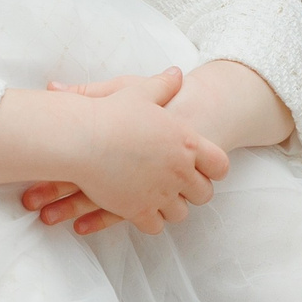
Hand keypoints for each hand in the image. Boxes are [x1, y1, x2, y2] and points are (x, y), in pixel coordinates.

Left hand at [22, 69, 167, 234]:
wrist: (209, 115)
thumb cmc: (165, 103)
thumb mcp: (131, 91)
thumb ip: (93, 92)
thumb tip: (52, 88)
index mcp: (130, 131)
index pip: (87, 149)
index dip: (56, 162)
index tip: (29, 171)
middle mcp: (139, 160)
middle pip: (92, 180)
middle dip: (58, 192)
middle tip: (28, 199)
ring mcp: (150, 183)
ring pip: (108, 203)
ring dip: (73, 210)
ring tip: (44, 217)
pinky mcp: (158, 198)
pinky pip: (128, 216)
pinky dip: (102, 222)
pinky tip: (79, 228)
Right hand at [60, 69, 230, 233]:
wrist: (81, 139)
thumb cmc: (111, 112)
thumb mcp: (140, 91)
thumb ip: (163, 85)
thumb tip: (177, 74)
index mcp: (186, 143)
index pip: (219, 165)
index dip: (214, 168)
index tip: (205, 168)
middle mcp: (179, 171)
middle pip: (204, 193)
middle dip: (195, 191)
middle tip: (183, 186)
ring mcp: (160, 194)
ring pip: (180, 213)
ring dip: (173, 207)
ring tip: (162, 199)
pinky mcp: (137, 211)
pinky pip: (155, 226)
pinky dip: (150, 221)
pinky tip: (143, 211)